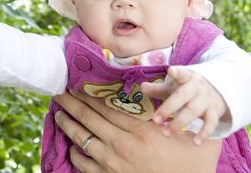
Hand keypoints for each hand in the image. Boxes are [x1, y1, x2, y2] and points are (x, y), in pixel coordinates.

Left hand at [53, 91, 220, 172]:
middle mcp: (121, 144)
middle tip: (57, 93)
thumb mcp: (191, 134)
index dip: (87, 95)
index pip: (104, 106)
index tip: (75, 86)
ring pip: (81, 138)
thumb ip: (180, 113)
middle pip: (88, 118)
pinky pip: (83, 163)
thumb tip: (176, 90)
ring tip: (58, 115)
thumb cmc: (193, 165)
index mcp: (139, 130)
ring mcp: (112, 163)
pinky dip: (75, 153)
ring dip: (67, 124)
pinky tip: (72, 145)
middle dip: (69, 103)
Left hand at [141, 66, 227, 144]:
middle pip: (183, 96)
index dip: (177, 72)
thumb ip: (157, 88)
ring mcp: (207, 99)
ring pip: (194, 110)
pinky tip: (195, 142)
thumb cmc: (185, 89)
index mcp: (186, 77)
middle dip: (168, 108)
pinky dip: (204, 133)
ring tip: (166, 133)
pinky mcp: (214, 112)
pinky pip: (211, 123)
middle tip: (155, 120)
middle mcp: (198, 87)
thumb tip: (142, 87)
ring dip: (179, 122)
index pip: (182, 73)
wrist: (213, 92)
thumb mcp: (172, 86)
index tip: (171, 70)